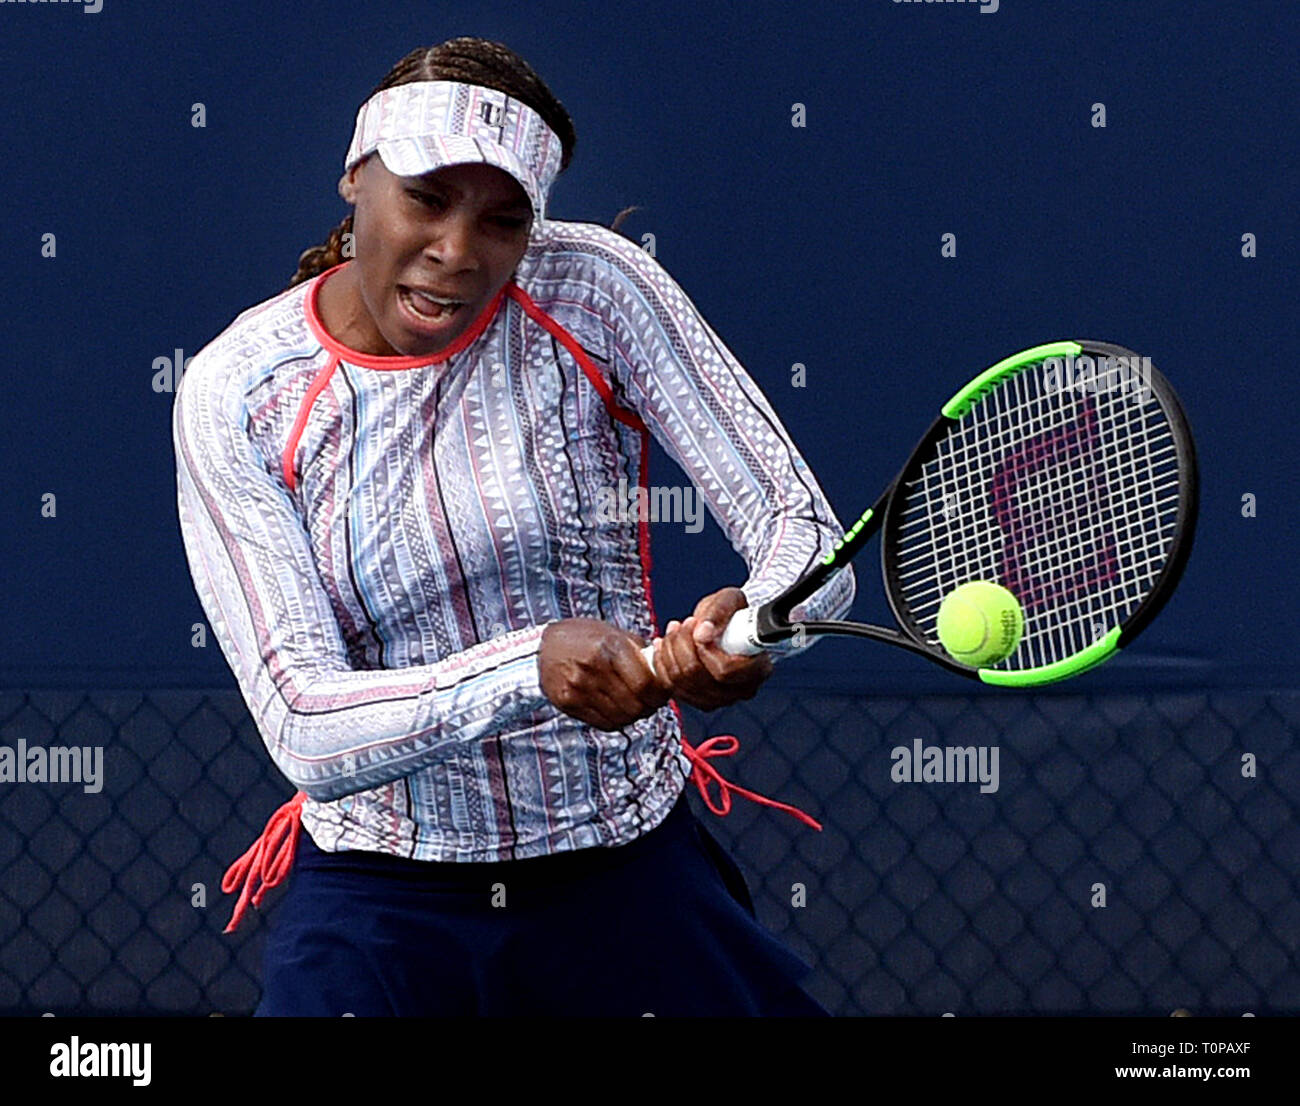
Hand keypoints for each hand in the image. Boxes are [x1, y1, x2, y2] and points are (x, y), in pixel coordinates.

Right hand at [539, 618, 672, 730]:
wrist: (544, 646)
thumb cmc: (586, 638)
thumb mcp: (615, 634)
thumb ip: (641, 654)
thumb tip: (665, 672)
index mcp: (610, 647)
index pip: (646, 684)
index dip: (660, 694)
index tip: (663, 693)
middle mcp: (594, 667)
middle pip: (635, 705)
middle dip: (649, 707)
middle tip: (651, 702)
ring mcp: (578, 687)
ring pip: (621, 718)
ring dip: (634, 715)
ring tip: (634, 705)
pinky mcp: (568, 702)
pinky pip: (603, 723)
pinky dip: (617, 720)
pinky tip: (617, 709)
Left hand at [649, 586, 772, 710]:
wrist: (728, 624)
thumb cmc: (735, 613)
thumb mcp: (731, 600)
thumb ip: (719, 612)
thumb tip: (703, 630)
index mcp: (758, 668)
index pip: (726, 670)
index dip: (705, 650)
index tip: (698, 627)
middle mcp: (742, 689)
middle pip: (700, 680)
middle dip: (682, 647)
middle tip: (684, 624)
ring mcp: (721, 698)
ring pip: (683, 684)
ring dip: (671, 653)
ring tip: (674, 629)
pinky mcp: (700, 699)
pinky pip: (672, 688)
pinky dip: (662, 665)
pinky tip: (663, 645)